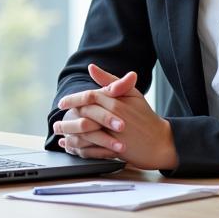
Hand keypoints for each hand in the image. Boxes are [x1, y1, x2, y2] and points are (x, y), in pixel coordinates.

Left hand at [53, 64, 177, 170]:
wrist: (161, 141)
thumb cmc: (144, 116)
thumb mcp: (131, 93)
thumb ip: (110, 80)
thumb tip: (91, 67)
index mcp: (116, 101)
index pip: (88, 96)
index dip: (73, 99)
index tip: (62, 103)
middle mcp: (113, 116)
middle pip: (83, 114)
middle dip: (67, 118)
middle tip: (57, 122)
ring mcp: (114, 134)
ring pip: (85, 133)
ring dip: (71, 135)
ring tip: (61, 136)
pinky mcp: (115, 149)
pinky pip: (92, 149)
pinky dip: (80, 149)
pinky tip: (72, 148)